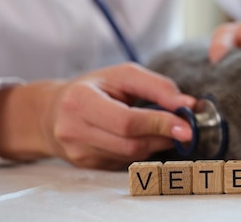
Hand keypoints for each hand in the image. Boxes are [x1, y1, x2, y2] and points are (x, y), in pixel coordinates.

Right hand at [0, 63, 194, 169]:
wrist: (52, 112)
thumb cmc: (95, 88)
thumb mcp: (124, 75)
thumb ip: (158, 87)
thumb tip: (188, 104)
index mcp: (80, 100)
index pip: (126, 121)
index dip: (160, 124)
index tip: (187, 125)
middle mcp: (73, 130)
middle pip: (131, 143)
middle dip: (163, 136)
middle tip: (186, 128)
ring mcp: (78, 153)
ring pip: (131, 157)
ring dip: (156, 144)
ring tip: (164, 129)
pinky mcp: (86, 166)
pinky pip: (125, 163)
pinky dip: (142, 151)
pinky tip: (142, 138)